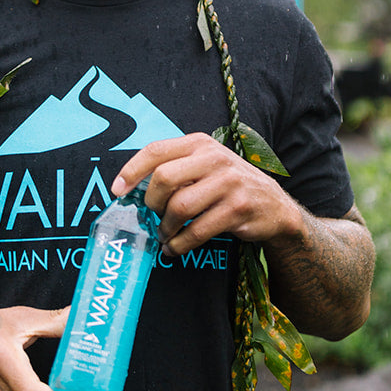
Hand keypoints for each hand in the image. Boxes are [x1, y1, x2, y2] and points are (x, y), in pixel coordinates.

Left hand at [111, 133, 301, 257]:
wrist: (273, 205)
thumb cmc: (227, 185)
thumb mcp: (204, 165)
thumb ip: (175, 168)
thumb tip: (131, 187)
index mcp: (199, 143)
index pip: (156, 150)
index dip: (131, 170)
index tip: (117, 191)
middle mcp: (214, 158)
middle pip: (164, 178)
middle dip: (151, 203)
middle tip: (153, 216)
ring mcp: (228, 183)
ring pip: (179, 207)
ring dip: (165, 228)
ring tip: (165, 235)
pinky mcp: (238, 209)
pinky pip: (197, 230)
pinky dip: (180, 244)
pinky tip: (175, 247)